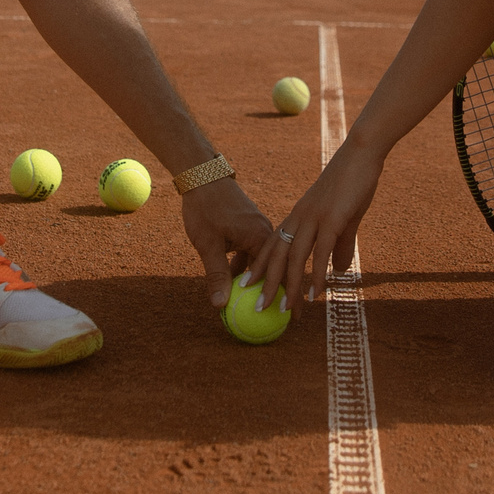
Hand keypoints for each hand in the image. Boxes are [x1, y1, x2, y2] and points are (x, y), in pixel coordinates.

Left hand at [181, 177, 275, 307]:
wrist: (202, 175)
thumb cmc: (205, 207)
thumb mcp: (208, 244)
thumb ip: (216, 274)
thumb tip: (221, 305)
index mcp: (260, 236)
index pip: (279, 274)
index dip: (287, 297)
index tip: (291, 318)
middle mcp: (265, 233)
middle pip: (277, 270)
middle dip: (281, 294)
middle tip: (285, 318)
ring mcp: (257, 229)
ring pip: (264, 263)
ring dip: (262, 283)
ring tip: (262, 306)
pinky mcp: (248, 228)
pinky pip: (253, 254)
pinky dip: (249, 270)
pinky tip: (239, 284)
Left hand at [241, 141, 387, 316]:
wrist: (359, 153)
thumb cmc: (351, 183)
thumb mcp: (343, 218)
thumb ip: (340, 245)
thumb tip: (338, 270)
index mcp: (297, 215)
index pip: (272, 246)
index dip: (260, 267)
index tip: (249, 288)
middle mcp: (299, 218)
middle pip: (277, 255)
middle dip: (266, 284)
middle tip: (258, 310)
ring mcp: (313, 218)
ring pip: (295, 258)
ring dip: (289, 286)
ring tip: (284, 310)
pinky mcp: (331, 218)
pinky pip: (320, 252)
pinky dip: (315, 275)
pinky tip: (314, 294)